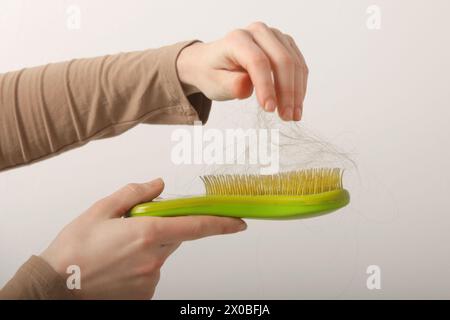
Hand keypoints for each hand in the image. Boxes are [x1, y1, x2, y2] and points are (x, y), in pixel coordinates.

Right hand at [40, 178, 246, 298]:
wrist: (54, 286)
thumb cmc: (74, 249)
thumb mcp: (102, 210)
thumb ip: (135, 194)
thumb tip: (159, 185)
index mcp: (147, 233)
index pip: (195, 226)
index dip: (221, 224)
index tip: (238, 222)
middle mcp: (154, 258)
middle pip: (174, 236)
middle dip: (162, 228)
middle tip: (134, 228)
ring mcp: (150, 279)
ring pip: (161, 255)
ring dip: (149, 248)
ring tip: (117, 250)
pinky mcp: (144, 295)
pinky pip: (151, 273)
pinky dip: (141, 265)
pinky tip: (118, 266)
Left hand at [177, 22, 308, 120]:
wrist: (213, 63)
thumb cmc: (213, 73)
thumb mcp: (214, 83)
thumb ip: (230, 85)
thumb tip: (248, 86)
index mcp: (237, 39)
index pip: (258, 61)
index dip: (266, 86)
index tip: (269, 109)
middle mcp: (258, 32)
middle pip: (281, 60)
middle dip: (286, 92)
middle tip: (286, 117)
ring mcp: (274, 36)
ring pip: (294, 63)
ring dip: (297, 92)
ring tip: (293, 116)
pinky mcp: (285, 44)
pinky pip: (299, 65)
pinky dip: (300, 86)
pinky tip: (296, 105)